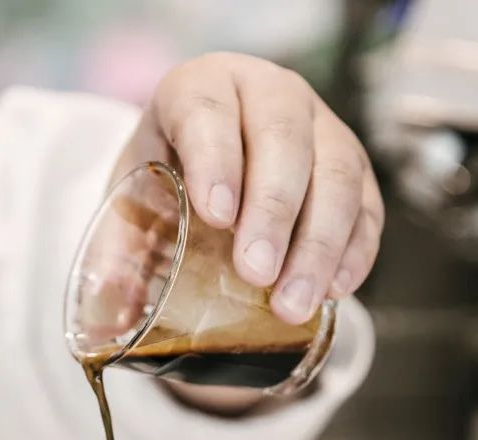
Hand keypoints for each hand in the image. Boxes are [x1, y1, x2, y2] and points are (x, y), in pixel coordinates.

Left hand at [114, 52, 383, 324]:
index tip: (215, 216)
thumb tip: (110, 314)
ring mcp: (320, 127)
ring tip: (292, 304)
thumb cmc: (167, 184)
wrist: (212, 173)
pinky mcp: (354, 169)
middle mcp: (268, 94)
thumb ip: (116, 254)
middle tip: (256, 273)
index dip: (215, 159)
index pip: (209, 110)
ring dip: (318, 244)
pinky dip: (354, 250)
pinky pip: (367, 206)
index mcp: (201, 89)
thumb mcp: (131, 205)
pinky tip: (334, 290)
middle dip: (272, 210)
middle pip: (284, 139)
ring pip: (337, 172)